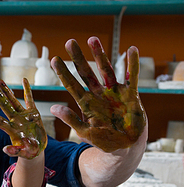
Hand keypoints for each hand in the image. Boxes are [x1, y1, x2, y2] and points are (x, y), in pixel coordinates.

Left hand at [0, 79, 46, 158]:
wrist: (37, 149)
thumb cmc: (28, 152)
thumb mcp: (23, 153)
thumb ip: (14, 151)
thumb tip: (5, 149)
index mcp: (10, 129)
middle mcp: (15, 120)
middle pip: (3, 105)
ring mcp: (23, 116)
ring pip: (13, 100)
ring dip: (7, 90)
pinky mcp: (33, 113)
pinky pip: (30, 99)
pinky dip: (27, 90)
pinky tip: (24, 80)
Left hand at [51, 36, 146, 152]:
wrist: (126, 147)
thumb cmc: (104, 141)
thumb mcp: (85, 133)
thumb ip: (71, 120)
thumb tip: (53, 108)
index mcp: (85, 104)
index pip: (71, 85)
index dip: (63, 73)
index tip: (54, 60)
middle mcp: (98, 95)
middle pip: (86, 73)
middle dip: (78, 58)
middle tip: (70, 42)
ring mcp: (114, 93)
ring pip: (106, 70)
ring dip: (99, 55)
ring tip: (92, 39)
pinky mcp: (131, 95)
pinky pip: (132, 77)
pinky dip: (132, 65)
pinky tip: (132, 50)